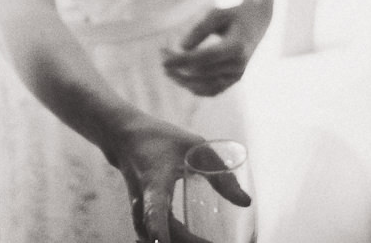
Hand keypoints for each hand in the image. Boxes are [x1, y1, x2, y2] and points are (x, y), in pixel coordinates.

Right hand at [110, 116, 251, 242]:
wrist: (125, 138)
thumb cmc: (162, 139)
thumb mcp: (195, 147)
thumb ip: (220, 174)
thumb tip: (245, 203)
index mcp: (153, 183)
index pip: (154, 211)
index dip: (160, 230)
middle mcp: (142, 204)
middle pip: (160, 237)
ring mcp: (139, 215)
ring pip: (157, 242)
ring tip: (210, 242)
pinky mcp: (142, 220)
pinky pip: (157, 239)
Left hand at [160, 0, 270, 97]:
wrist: (258, 21)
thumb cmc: (234, 14)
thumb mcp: (217, 14)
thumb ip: (200, 29)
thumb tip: (182, 48)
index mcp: (236, 46)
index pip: (204, 58)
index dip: (181, 60)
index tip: (163, 59)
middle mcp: (238, 65)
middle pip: (201, 72)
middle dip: (177, 67)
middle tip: (161, 56)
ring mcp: (238, 75)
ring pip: (205, 86)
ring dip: (183, 80)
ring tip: (167, 70)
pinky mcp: (235, 80)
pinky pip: (212, 91)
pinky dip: (195, 88)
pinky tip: (181, 78)